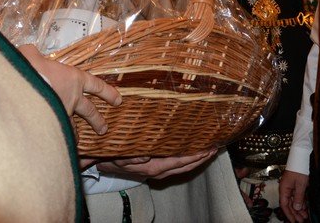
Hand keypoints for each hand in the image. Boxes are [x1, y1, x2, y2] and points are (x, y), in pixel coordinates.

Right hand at [18, 44, 120, 134]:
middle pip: (90, 111)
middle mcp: (72, 98)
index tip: (118, 100)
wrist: (17, 86)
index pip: (97, 85)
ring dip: (74, 134)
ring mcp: (62, 114)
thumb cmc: (27, 66)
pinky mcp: (50, 127)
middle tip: (103, 129)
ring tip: (75, 141)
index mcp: (73, 78)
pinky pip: (57, 135)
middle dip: (98, 120)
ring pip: (72, 127)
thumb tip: (30, 54)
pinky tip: (55, 146)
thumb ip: (34, 56)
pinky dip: (57, 140)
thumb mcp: (31, 55)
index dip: (108, 92)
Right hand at [97, 148, 216, 179]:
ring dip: (197, 159)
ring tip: (209, 150)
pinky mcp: (157, 167)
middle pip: (185, 166)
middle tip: (215, 148)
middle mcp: (159, 171)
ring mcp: (159, 170)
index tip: (207, 149)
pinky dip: (188, 159)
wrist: (104, 163)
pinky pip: (177, 164)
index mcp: (153, 168)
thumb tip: (145, 155)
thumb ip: (132, 156)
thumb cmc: (113, 156)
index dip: (194, 156)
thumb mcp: (119, 155)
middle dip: (201, 158)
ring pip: (183, 166)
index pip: (179, 162)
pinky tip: (194, 152)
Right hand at [279, 170, 308, 222]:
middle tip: (301, 220)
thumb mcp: (300, 185)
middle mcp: (286, 189)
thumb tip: (296, 208)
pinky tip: (305, 207)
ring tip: (305, 216)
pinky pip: (297, 196)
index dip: (289, 214)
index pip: (284, 205)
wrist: (300, 158)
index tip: (293, 221)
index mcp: (284, 189)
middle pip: (289, 204)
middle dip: (295, 213)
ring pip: (293, 201)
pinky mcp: (295, 186)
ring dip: (299, 209)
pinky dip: (301, 202)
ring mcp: (290, 187)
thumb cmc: (298, 169)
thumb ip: (298, 197)